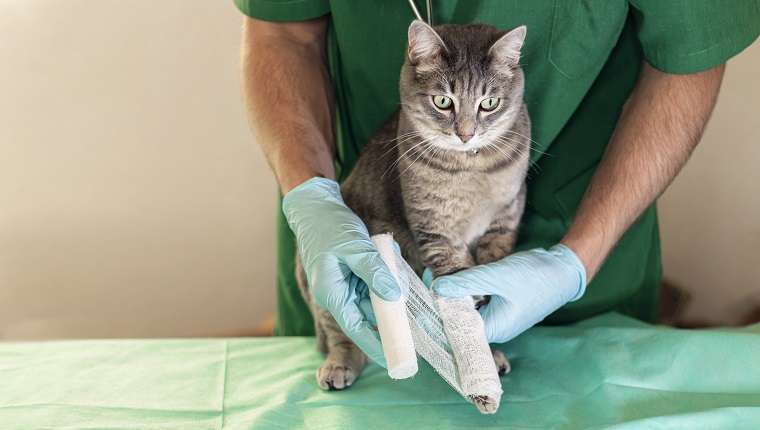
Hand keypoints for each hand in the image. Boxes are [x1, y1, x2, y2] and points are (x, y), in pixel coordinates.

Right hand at [282, 177, 399, 366]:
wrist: (314, 206)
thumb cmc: (330, 226)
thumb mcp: (356, 249)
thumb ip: (376, 274)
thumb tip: (395, 298)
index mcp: (332, 294)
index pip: (357, 328)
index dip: (376, 345)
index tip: (395, 359)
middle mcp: (337, 293)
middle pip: (369, 312)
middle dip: (391, 311)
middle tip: (416, 317)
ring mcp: (344, 284)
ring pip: (373, 296)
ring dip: (388, 288)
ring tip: (397, 270)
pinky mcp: (351, 274)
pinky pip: (372, 281)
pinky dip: (383, 275)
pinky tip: (389, 261)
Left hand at [431, 245, 586, 342]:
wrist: (564, 270)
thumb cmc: (534, 276)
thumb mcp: (496, 276)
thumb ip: (466, 282)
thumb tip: (438, 288)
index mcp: (494, 328)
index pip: (458, 329)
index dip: (440, 316)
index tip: (423, 301)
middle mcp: (496, 328)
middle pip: (463, 321)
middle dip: (446, 305)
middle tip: (428, 284)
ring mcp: (501, 318)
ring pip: (471, 311)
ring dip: (458, 298)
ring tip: (438, 281)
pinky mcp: (505, 307)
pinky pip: (481, 304)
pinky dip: (470, 295)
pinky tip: (459, 281)